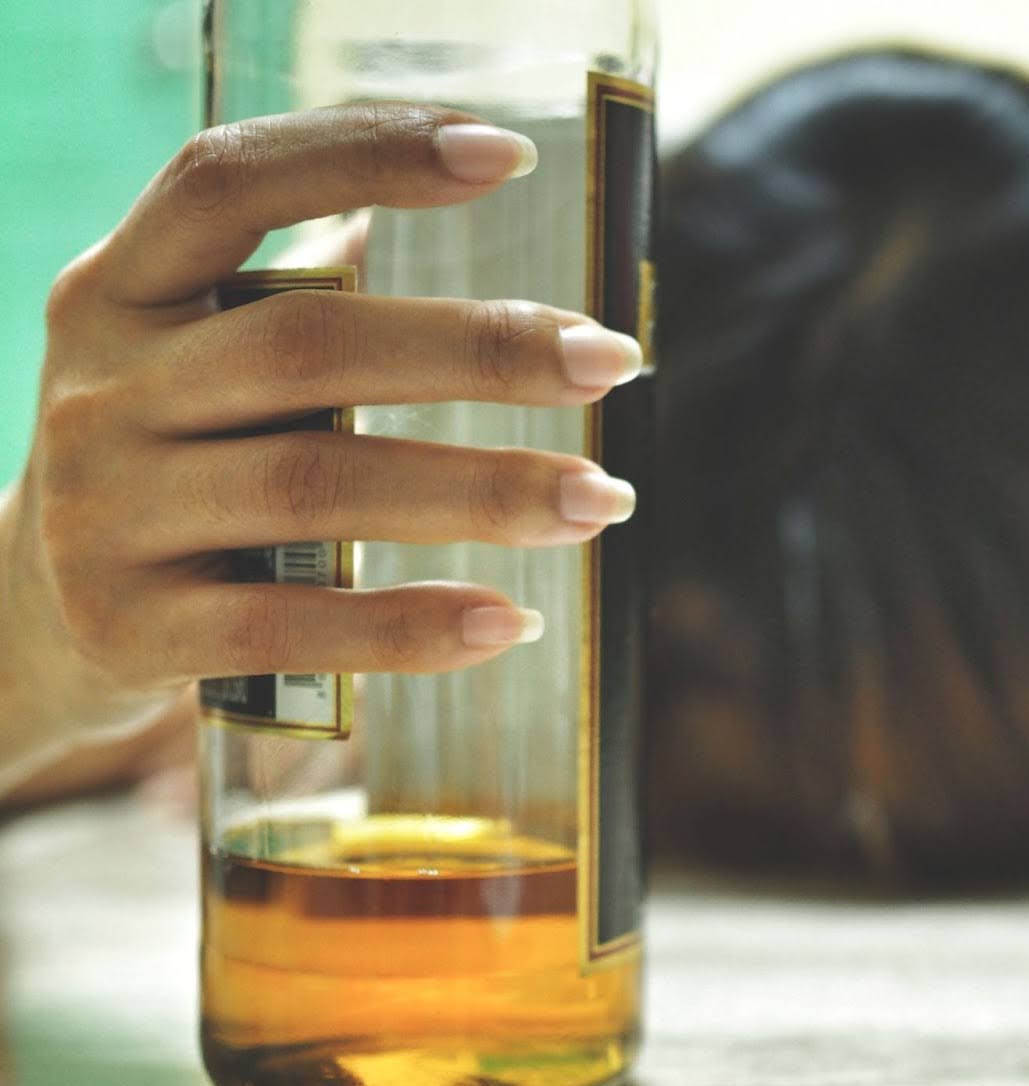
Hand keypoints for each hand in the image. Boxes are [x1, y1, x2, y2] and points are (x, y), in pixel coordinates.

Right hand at [0, 105, 642, 791]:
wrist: (28, 618)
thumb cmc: (172, 462)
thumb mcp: (194, 360)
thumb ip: (306, 310)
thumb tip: (507, 289)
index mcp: (122, 290)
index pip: (227, 182)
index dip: (364, 152)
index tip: (507, 153)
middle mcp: (104, 388)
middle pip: (306, 345)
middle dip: (476, 350)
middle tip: (610, 361)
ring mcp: (108, 511)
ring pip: (314, 488)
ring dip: (478, 491)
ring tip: (600, 499)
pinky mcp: (131, 629)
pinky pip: (288, 625)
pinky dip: (409, 624)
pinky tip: (510, 620)